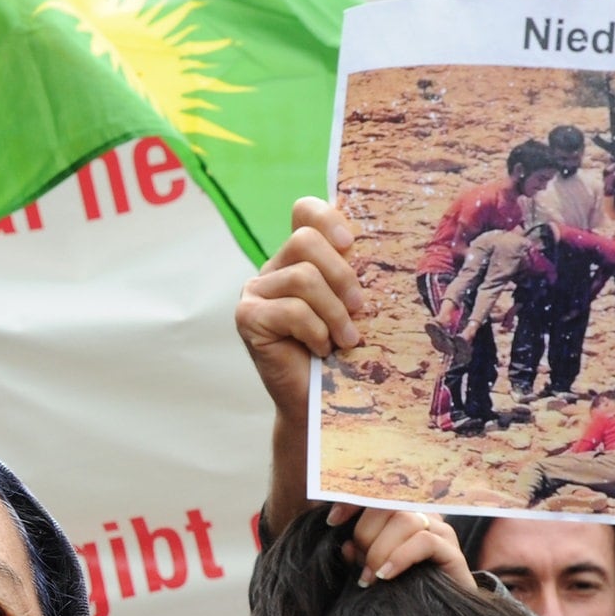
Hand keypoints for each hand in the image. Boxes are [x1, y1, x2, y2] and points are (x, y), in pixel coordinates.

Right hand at [235, 197, 362, 426]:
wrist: (316, 403)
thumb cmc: (338, 355)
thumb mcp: (349, 308)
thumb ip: (350, 276)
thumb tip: (366, 250)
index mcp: (297, 260)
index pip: (304, 212)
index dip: (327, 217)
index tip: (351, 244)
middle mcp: (272, 271)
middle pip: (305, 241)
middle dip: (341, 275)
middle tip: (359, 309)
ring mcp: (254, 293)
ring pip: (302, 278)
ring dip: (334, 312)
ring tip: (346, 341)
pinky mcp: (247, 318)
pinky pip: (291, 310)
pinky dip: (315, 332)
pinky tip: (320, 351)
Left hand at [326, 505, 476, 592]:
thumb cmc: (404, 596)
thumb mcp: (373, 574)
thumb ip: (360, 557)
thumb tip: (346, 546)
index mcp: (404, 516)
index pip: (378, 495)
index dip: (353, 502)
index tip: (333, 521)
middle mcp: (425, 518)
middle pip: (390, 505)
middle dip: (366, 534)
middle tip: (360, 566)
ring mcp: (442, 534)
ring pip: (406, 520)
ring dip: (380, 550)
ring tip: (370, 578)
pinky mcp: (453, 554)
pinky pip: (425, 541)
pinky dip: (400, 557)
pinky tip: (386, 576)